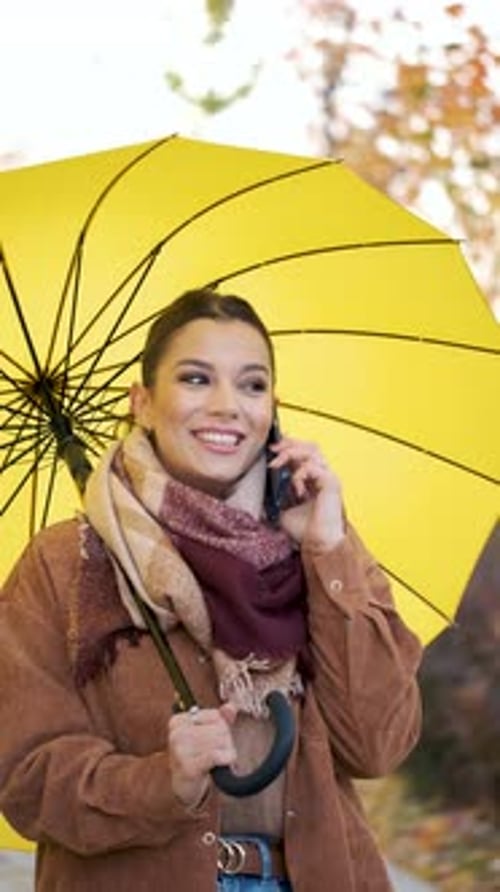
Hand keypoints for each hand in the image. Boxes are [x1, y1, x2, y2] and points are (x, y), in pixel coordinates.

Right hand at [168, 703, 236, 806]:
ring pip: (220, 741)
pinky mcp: (188, 767)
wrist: (185, 786)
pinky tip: (222, 764)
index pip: (215, 715)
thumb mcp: (206, 734)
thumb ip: (220, 718)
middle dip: (225, 741)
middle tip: (216, 753)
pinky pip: (216, 755)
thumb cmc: (196, 756)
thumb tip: (231, 706)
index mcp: (178, 721)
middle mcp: (176, 733)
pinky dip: (225, 759)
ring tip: (217, 760)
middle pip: (220, 728)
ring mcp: (180, 750)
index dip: (222, 728)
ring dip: (226, 752)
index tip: (212, 740)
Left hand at [268, 436, 344, 552]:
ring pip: (312, 450)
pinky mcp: (331, 482)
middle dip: (289, 443)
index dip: (286, 447)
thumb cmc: (306, 532)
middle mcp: (321, 475)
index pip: (301, 454)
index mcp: (312, 480)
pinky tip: (295, 487)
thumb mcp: (282, 511)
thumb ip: (275, 498)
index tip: (270, 449)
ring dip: (291, 453)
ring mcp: (327, 477)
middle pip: (308, 446)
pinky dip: (300, 473)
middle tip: (273, 449)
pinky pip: (313, 466)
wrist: (318, 545)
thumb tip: (257, 492)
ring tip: (277, 463)